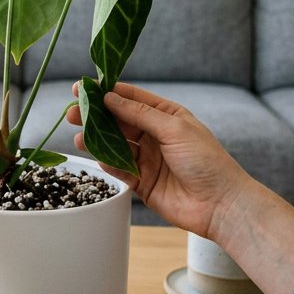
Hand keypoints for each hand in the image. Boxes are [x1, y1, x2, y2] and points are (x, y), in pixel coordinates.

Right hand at [67, 81, 251, 239]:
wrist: (220, 204)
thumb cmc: (207, 161)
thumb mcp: (174, 129)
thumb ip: (140, 114)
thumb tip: (111, 98)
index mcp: (166, 116)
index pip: (131, 99)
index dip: (107, 92)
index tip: (83, 88)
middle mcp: (155, 135)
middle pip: (118, 121)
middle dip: (95, 117)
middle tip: (73, 113)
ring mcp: (147, 158)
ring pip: (115, 145)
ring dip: (96, 140)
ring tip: (80, 137)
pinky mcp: (142, 181)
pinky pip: (118, 168)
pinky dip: (106, 163)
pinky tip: (95, 157)